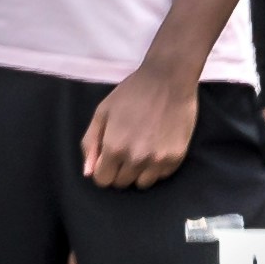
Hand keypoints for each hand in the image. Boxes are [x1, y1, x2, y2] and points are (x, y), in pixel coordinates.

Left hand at [81, 59, 198, 186]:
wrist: (168, 79)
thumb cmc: (132, 93)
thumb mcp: (102, 113)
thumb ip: (90, 144)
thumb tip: (88, 173)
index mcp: (114, 148)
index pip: (103, 180)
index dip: (103, 169)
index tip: (109, 157)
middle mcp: (136, 158)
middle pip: (122, 183)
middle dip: (120, 170)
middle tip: (127, 148)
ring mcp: (158, 159)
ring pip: (142, 184)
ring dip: (139, 171)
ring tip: (143, 149)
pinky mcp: (176, 157)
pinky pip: (161, 176)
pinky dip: (157, 166)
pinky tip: (157, 146)